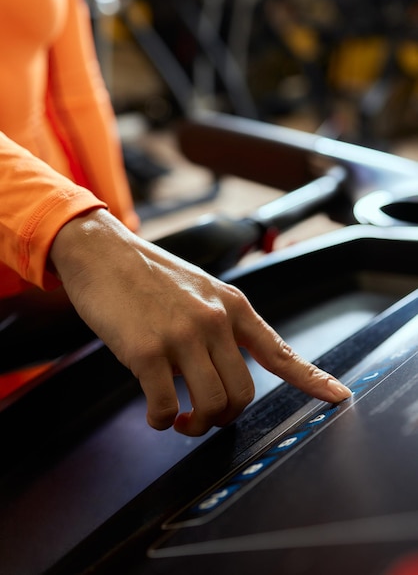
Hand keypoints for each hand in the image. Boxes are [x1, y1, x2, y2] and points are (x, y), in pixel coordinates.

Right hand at [49, 209, 350, 435]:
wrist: (103, 252)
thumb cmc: (148, 274)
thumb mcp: (199, 289)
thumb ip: (221, 324)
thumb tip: (228, 369)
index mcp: (231, 306)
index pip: (279, 350)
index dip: (313, 378)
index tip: (339, 396)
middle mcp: (213, 320)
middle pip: (243, 394)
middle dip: (225, 416)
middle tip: (204, 417)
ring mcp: (181, 335)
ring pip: (210, 405)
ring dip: (195, 424)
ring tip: (179, 419)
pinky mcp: (146, 351)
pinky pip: (166, 406)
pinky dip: (161, 420)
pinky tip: (156, 413)